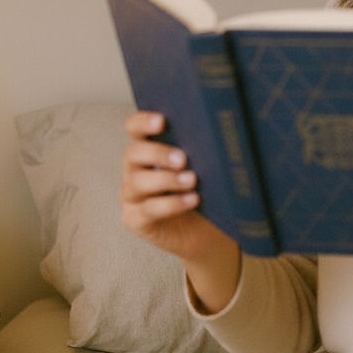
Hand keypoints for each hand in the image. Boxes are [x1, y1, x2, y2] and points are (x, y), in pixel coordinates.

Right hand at [120, 110, 239, 311]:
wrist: (205, 231)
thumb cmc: (203, 191)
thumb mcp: (203, 165)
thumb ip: (202, 148)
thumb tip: (221, 130)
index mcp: (148, 148)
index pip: (134, 127)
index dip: (143, 122)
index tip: (162, 121)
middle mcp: (134, 168)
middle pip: (133, 153)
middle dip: (158, 153)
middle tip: (182, 158)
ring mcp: (131, 195)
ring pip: (137, 182)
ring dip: (166, 180)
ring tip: (191, 180)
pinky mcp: (135, 219)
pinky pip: (148, 210)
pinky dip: (171, 204)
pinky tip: (192, 199)